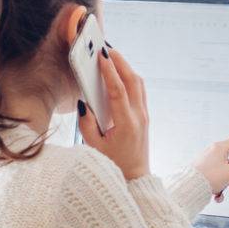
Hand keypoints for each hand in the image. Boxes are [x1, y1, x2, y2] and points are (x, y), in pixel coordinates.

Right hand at [78, 48, 149, 180]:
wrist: (135, 178)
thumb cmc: (112, 164)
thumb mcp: (93, 146)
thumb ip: (86, 123)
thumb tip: (83, 103)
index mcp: (126, 123)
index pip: (118, 90)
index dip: (109, 71)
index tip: (102, 55)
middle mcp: (139, 116)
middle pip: (133, 81)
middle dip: (121, 62)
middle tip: (107, 49)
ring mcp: (144, 116)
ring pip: (139, 84)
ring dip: (127, 68)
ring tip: (112, 57)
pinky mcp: (144, 116)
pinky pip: (139, 91)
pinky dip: (130, 78)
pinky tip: (119, 74)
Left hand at [194, 125, 228, 201]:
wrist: (186, 189)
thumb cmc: (206, 178)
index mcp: (220, 149)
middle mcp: (213, 153)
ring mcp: (207, 163)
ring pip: (225, 175)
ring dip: (226, 187)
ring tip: (220, 196)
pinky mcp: (201, 172)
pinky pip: (216, 179)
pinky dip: (218, 189)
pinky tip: (215, 197)